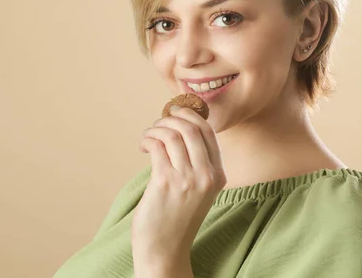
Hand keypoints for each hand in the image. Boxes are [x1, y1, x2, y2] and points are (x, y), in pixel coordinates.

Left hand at [131, 105, 226, 269]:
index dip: (190, 116)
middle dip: (171, 118)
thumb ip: (198, 164)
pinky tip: (143, 145)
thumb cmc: (177, 217)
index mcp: (218, 175)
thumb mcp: (199, 190)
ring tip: (148, 136)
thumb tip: (180, 127)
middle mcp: (206, 176)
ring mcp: (187, 179)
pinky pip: (157, 146)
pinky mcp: (166, 182)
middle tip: (158, 122)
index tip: (176, 112)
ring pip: (172, 134)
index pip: (208, 132)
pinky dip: (148, 139)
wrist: (165, 248)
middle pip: (191, 128)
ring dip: (156, 128)